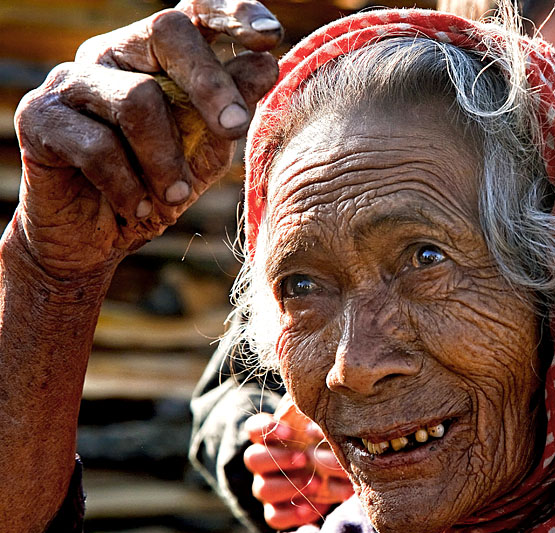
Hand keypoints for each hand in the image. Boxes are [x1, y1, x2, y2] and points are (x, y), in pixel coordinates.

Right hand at [12, 0, 281, 279]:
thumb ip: (233, 110)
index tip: (268, 38)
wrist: (95, 241)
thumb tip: (267, 65)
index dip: (231, 12)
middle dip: (210, 84)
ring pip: (137, 97)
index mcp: (157, 56)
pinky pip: (99, 147)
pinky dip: (129, 187)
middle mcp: (113, 54)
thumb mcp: (207, 152)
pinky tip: (138, 209)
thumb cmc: (157, 188)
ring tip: (174, 197)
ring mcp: (71, 80)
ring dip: (166, 159)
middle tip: (234, 129)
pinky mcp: (39, 117)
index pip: (193, 10)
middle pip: (166, 31)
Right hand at [244, 400, 353, 529]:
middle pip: (253, 459)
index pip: (254, 428)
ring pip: (262, 489)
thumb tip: (319, 415)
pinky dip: (293, 514)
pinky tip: (315, 507)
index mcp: (271, 438)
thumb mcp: (320, 425)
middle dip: (279, 459)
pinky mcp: (277, 511)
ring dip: (289, 486)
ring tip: (317, 484)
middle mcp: (264, 462)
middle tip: (304, 459)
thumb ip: (316, 417)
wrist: (331, 473)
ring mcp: (268, 487)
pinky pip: (275, 517)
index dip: (267, 429)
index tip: (291, 432)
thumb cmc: (323, 442)